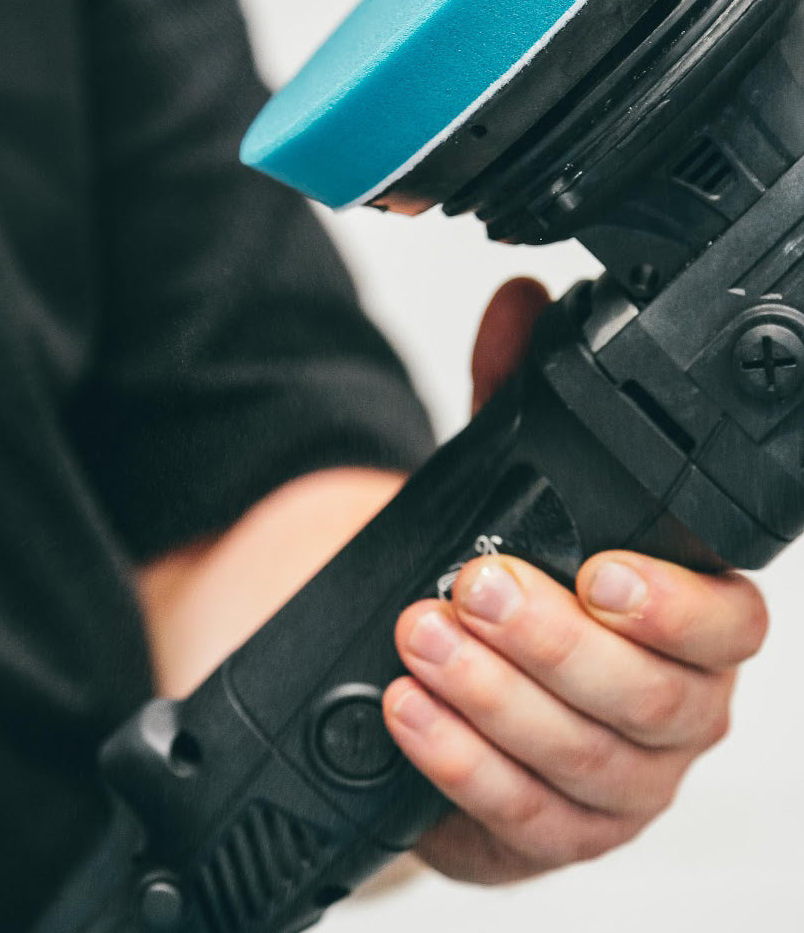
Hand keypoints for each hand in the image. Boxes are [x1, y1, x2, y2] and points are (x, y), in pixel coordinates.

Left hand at [384, 278, 769, 882]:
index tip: (602, 571)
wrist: (461, 691)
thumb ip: (513, 396)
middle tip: (473, 588)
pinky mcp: (555, 832)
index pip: (726, 623)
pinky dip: (462, 763)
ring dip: (495, 698)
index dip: (672, 603)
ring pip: (586, 760)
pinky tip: (409, 713)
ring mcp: (620, 783)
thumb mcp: (506, 483)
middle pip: (648, 696)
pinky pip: (527, 816)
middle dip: (551, 639)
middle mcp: (672, 710)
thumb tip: (518, 302)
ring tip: (421, 639)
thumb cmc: (515, 588)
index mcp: (687, 626)